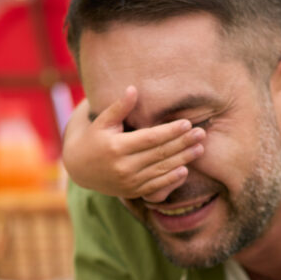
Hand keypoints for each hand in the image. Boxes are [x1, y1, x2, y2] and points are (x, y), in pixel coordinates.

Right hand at [61, 87, 205, 200]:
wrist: (79, 168)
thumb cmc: (92, 138)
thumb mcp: (102, 121)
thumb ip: (119, 107)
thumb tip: (133, 89)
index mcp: (116, 147)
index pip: (150, 138)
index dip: (170, 131)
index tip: (187, 123)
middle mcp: (124, 167)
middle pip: (159, 154)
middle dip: (182, 144)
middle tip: (201, 134)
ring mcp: (129, 182)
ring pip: (161, 170)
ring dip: (182, 160)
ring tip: (200, 149)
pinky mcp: (132, 191)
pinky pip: (155, 187)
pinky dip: (171, 180)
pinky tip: (185, 170)